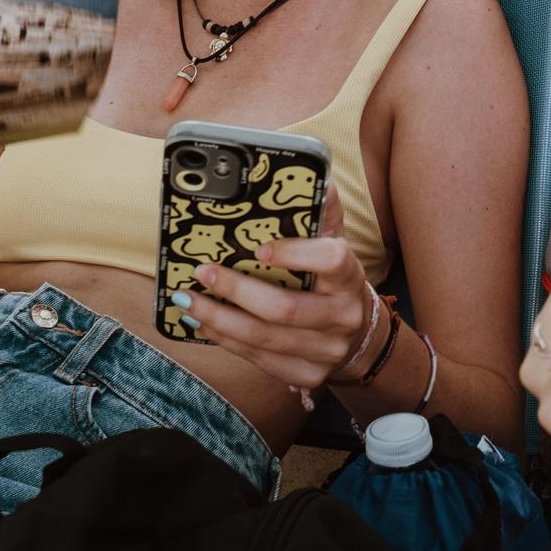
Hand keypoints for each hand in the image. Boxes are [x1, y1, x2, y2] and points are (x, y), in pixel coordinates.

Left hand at [180, 184, 373, 389]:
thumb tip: (316, 175)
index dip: (295, 253)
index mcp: (350, 277)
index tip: (258, 248)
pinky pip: (259, 360)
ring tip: (188, 301)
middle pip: (284, 309)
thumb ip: (322, 213)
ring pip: (264, 339)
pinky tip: (204, 324)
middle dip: (236, 291)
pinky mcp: (308, 375)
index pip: (331, 261)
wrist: (362, 337)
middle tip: (201, 273)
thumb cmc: (336, 280)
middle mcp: (342, 316)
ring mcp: (326, 351)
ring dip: (219, 320)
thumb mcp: (336, 243)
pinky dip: (226, 341)